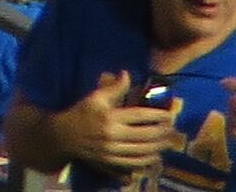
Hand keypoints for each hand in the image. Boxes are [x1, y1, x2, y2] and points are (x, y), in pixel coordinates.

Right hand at [52, 74, 179, 172]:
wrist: (63, 136)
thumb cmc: (80, 113)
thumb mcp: (94, 98)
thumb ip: (114, 88)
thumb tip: (127, 74)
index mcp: (109, 117)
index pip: (140, 116)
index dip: (158, 115)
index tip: (169, 114)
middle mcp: (113, 135)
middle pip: (146, 135)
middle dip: (163, 131)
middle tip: (172, 128)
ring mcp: (113, 150)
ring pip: (143, 150)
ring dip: (159, 146)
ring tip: (167, 141)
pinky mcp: (112, 162)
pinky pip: (135, 162)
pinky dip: (148, 159)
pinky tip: (155, 155)